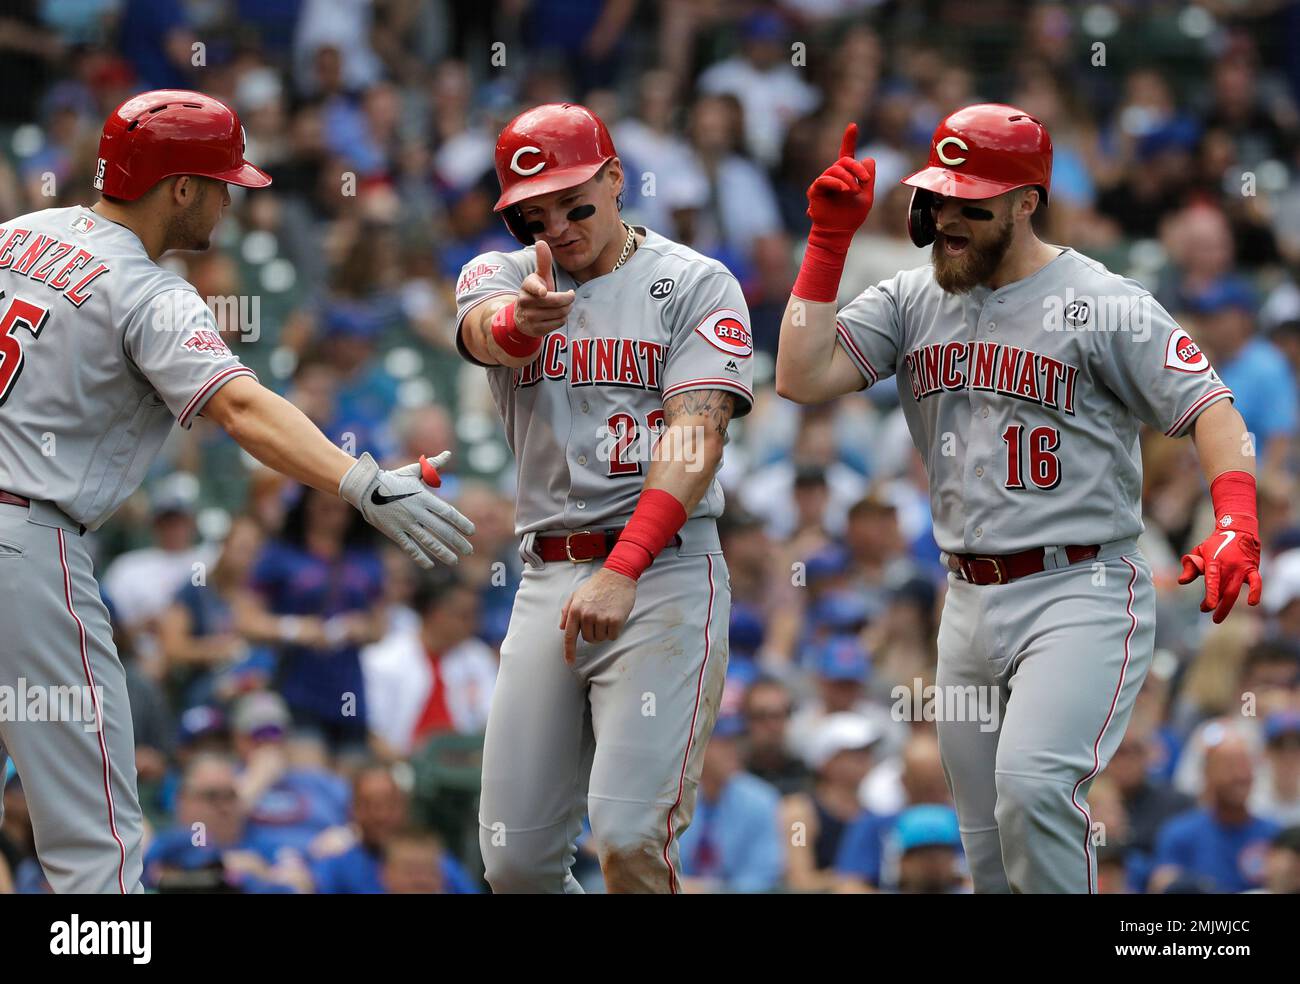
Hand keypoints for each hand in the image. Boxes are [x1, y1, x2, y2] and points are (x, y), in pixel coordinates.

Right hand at [340, 450, 474, 568]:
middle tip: (470, 551)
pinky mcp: (393, 532)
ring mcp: (405, 523)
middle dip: (457, 542)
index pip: (448, 512)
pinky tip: (430, 564)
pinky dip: (419, 556)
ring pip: (427, 541)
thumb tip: (448, 454)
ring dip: (443, 552)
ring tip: (455, 561)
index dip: (461, 523)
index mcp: (423, 497)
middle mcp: (417, 512)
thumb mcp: (414, 471)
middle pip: (442, 530)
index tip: (472, 532)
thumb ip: (433, 465)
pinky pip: (409, 547)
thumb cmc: (392, 478)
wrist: (364, 487)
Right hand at [515, 240, 574, 337]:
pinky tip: (556, 316)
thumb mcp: (539, 277)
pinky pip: (557, 324)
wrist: (522, 317)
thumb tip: (541, 241)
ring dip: (566, 309)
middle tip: (569, 296)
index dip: (539, 290)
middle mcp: (525, 301)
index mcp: (527, 286)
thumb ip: (543, 261)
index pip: (533, 287)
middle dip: (568, 299)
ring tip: (562, 306)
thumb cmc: (536, 293)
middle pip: (556, 301)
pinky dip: (561, 319)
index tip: (543, 293)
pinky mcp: (535, 329)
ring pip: (559, 313)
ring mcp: (529, 317)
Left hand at [560, 567, 636, 663]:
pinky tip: (615, 617)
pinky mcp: (615, 620)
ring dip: (604, 631)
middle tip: (599, 619)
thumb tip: (562, 627)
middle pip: (588, 639)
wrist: (618, 575)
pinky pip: (612, 636)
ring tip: (607, 615)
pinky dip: (614, 631)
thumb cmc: (597, 585)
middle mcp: (587, 615)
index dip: (569, 651)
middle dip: (593, 633)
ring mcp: (601, 618)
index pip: (569, 636)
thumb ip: (567, 610)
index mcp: (575, 609)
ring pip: (601, 638)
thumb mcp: (577, 594)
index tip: (570, 662)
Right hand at [806, 123, 875, 239]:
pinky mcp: (815, 191)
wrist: (839, 233)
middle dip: (857, 168)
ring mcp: (824, 182)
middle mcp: (834, 176)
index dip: (849, 139)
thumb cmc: (852, 216)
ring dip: (848, 179)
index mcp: (846, 176)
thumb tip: (868, 158)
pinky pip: (824, 180)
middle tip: (865, 180)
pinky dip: (835, 182)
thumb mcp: (867, 196)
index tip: (853, 126)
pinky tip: (843, 190)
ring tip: (853, 192)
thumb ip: (868, 179)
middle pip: (844, 161)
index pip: (846, 154)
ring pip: (835, 170)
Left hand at [1178, 524, 1262, 622]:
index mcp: (1214, 561)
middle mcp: (1229, 566)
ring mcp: (1242, 568)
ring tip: (1217, 618)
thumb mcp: (1199, 551)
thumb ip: (1191, 566)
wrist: (1238, 530)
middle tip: (1205, 611)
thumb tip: (1182, 581)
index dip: (1211, 594)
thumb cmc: (1216, 544)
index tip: (1208, 607)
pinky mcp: (1252, 569)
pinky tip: (1252, 603)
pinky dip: (1256, 592)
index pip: (1212, 580)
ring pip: (1235, 590)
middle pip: (1223, 590)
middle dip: (1215, 604)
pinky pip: (1256, 582)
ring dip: (1227, 606)